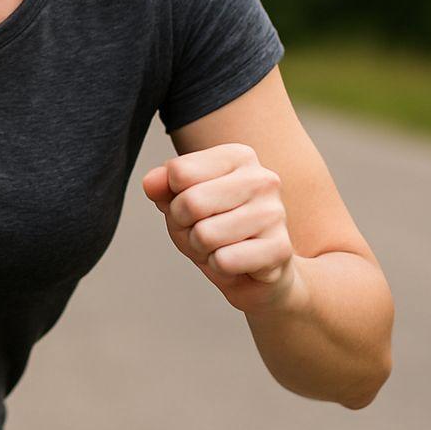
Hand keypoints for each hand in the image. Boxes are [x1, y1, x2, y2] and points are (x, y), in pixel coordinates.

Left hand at [141, 143, 302, 314]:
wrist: (256, 273)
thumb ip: (163, 186)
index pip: (178, 172)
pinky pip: (223, 260)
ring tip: (221, 247)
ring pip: (204, 235)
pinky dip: (219, 267)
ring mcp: (274, 213)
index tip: (193, 210)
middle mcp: (262, 178)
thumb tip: (151, 182)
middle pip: (190, 202)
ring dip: (201, 249)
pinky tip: (237, 263)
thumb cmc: (216, 228)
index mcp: (237, 156)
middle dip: (184, 227)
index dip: (173, 199)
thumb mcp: (180, 202)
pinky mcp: (279, 248)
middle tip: (203, 233)